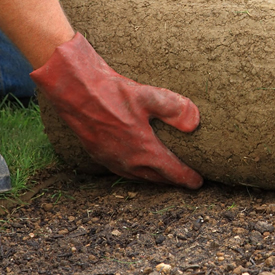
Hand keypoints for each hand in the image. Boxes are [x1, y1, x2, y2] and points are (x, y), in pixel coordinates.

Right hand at [31, 33, 202, 188]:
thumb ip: (175, 109)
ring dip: (154, 178)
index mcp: (144, 151)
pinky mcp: (99, 155)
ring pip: (139, 177)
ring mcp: (112, 160)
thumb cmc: (112, 93)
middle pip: (157, 178)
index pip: (172, 172)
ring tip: (165, 175)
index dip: (187, 178)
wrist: (75, 92)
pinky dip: (137, 173)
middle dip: (173, 180)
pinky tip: (138, 165)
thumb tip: (195, 123)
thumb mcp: (149, 96)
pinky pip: (123, 171)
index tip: (199, 182)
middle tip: (186, 180)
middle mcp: (128, 162)